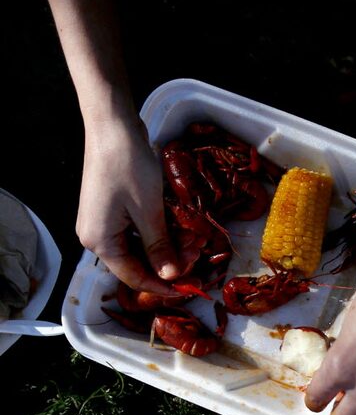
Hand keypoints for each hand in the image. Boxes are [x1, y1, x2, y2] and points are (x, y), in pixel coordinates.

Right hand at [77, 115, 178, 293]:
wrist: (113, 126)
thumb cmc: (128, 166)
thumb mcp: (148, 210)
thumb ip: (159, 247)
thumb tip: (170, 277)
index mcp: (100, 242)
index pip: (133, 277)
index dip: (163, 285)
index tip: (190, 288)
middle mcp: (98, 236)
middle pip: (138, 263)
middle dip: (171, 262)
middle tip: (198, 253)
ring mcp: (105, 222)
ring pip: (142, 247)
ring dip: (170, 246)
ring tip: (195, 240)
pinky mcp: (115, 209)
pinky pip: (140, 231)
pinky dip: (162, 232)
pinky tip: (181, 228)